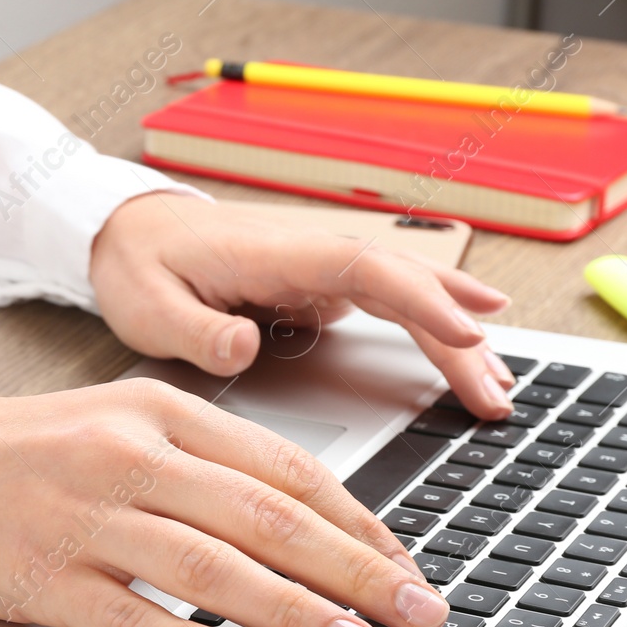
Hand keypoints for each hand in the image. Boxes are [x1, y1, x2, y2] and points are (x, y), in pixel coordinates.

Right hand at [0, 379, 451, 626]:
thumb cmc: (19, 453)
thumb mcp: (118, 425)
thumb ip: (204, 464)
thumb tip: (302, 525)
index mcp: (159, 413)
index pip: (285, 469)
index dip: (359, 522)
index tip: (405, 565)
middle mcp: (129, 455)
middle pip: (268, 518)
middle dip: (357, 572)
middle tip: (417, 613)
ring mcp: (84, 516)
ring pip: (212, 567)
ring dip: (294, 613)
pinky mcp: (42, 576)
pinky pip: (130, 617)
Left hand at [90, 194, 515, 417]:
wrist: (127, 234)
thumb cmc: (139, 265)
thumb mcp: (149, 304)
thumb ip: (196, 329)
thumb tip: (242, 344)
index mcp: (276, 253)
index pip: (366, 270)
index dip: (421, 299)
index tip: (465, 332)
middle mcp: (312, 256)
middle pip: (404, 286)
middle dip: (458, 336)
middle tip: (497, 392)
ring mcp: (322, 272)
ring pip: (407, 296)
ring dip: (456, 338)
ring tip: (499, 388)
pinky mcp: (323, 290)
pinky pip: (393, 307)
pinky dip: (434, 329)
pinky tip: (472, 350)